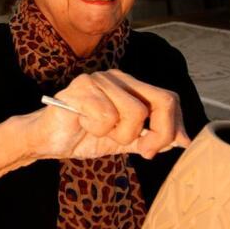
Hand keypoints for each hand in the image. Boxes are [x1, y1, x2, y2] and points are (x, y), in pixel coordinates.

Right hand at [21, 69, 191, 160]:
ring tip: (100, 133)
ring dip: (120, 135)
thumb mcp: (123, 141)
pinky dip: (98, 130)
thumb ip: (151, 139)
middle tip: (143, 151)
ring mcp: (101, 79)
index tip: (156, 149)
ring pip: (136, 113)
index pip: (169, 99)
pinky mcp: (82, 87)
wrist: (45, 140)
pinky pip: (108, 116)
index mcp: (130, 86)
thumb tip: (184, 141)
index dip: (173, 126)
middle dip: (159, 133)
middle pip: (163, 101)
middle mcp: (119, 77)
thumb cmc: (82, 136)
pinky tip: (83, 126)